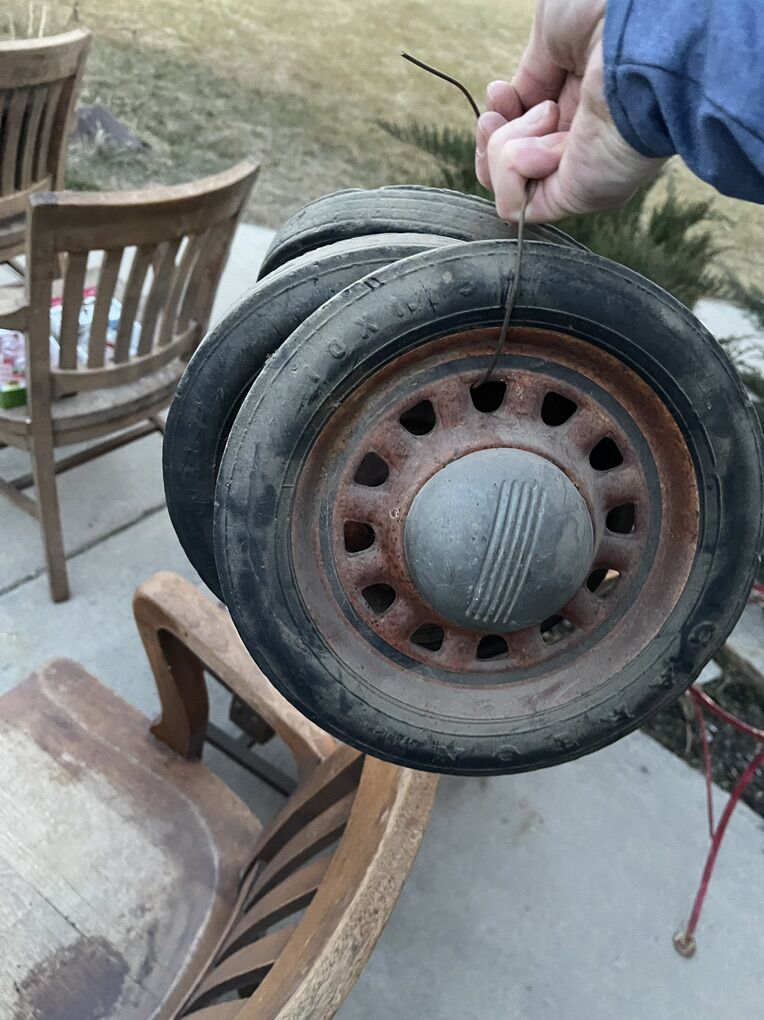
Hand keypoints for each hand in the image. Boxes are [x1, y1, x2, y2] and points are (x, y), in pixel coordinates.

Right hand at [475, 0, 665, 221]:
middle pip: (507, 163)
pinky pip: (516, 206)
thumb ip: (528, 78)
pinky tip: (545, 143)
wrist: (636, 30)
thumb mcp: (549, 34)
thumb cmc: (605, 15)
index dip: (500, 116)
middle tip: (506, 108)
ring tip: (547, 114)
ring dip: (507, 145)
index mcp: (577, 101)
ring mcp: (578, 171)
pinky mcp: (575, 196)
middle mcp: (579, 140)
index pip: (520, 132)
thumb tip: (511, 108)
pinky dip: (513, 170)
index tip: (501, 92)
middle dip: (493, 135)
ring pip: (507, 183)